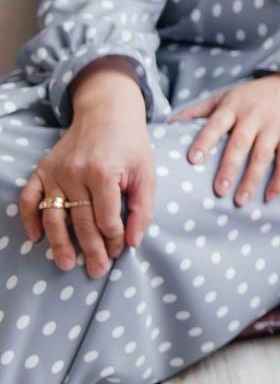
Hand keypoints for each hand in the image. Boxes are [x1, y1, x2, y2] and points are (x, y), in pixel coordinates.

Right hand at [21, 67, 155, 276]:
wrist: (106, 112)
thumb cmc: (131, 144)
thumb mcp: (147, 172)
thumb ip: (143, 207)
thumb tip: (133, 241)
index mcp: (103, 173)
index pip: (106, 218)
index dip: (112, 239)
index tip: (118, 252)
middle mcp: (75, 173)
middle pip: (80, 222)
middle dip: (90, 249)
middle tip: (95, 270)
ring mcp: (55, 172)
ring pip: (53, 216)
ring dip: (59, 244)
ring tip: (66, 264)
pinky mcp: (42, 170)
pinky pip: (29, 199)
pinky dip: (29, 219)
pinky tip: (36, 238)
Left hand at [174, 74, 279, 205]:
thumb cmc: (255, 94)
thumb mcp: (226, 96)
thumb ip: (199, 110)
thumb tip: (168, 125)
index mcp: (233, 106)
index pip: (216, 124)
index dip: (205, 141)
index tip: (194, 159)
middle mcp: (254, 115)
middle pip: (240, 144)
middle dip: (229, 168)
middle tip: (219, 191)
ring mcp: (275, 125)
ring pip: (262, 156)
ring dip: (251, 180)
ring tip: (240, 200)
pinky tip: (270, 196)